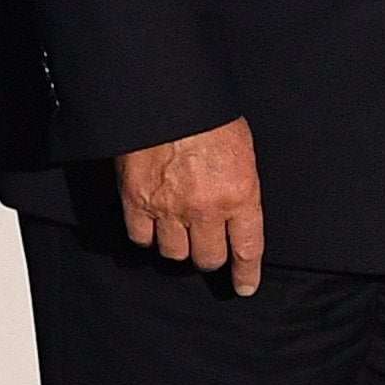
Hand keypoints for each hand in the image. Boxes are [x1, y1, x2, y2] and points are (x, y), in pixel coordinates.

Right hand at [118, 118, 265, 296]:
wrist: (167, 98)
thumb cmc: (209, 116)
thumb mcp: (242, 149)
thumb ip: (241, 186)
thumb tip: (239, 211)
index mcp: (240, 194)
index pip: (247, 248)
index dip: (246, 272)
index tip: (245, 285)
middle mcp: (205, 209)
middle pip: (208, 258)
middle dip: (211, 256)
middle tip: (209, 246)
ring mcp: (168, 209)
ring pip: (174, 253)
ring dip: (179, 246)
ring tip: (181, 231)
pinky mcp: (137, 203)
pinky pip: (142, 238)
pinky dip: (148, 236)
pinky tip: (154, 225)